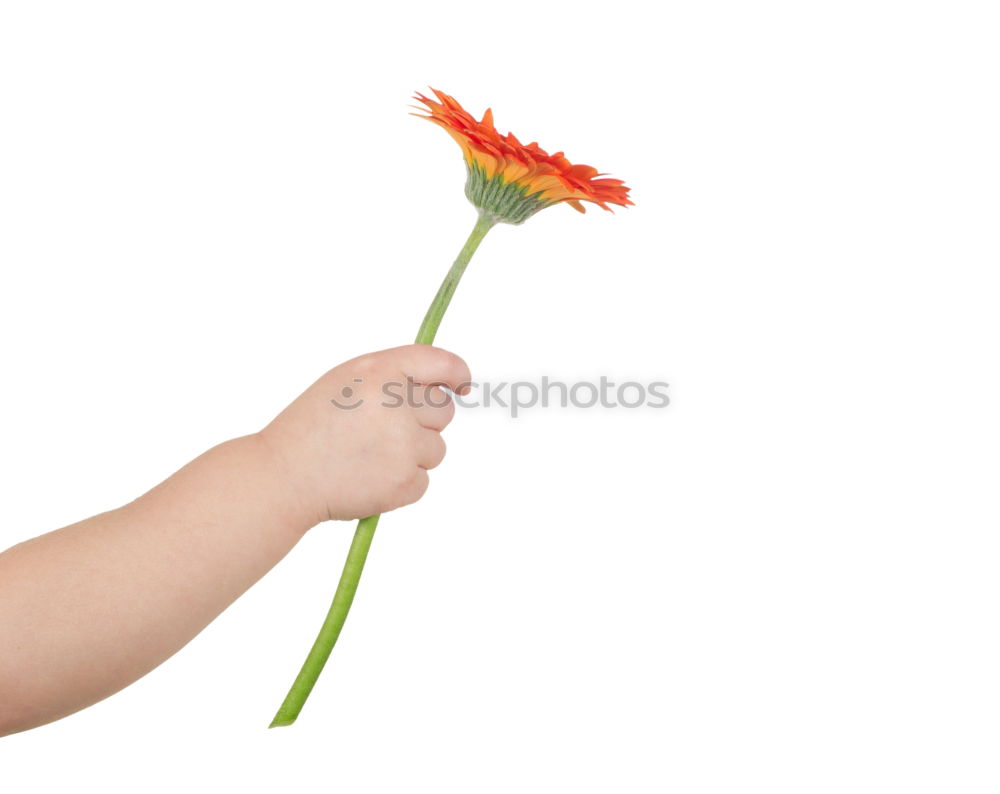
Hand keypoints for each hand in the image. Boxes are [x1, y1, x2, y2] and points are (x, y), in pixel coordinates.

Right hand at [259, 345, 470, 526]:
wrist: (284, 477)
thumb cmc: (311, 427)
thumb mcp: (346, 381)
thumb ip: (391, 376)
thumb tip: (441, 384)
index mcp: (382, 371)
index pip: (441, 363)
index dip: (456, 374)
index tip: (460, 385)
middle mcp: (398, 404)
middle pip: (443, 410)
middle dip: (423, 421)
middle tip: (384, 432)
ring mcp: (404, 445)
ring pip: (436, 449)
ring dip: (412, 455)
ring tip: (368, 457)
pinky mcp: (405, 481)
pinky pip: (423, 481)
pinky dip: (402, 484)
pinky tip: (368, 479)